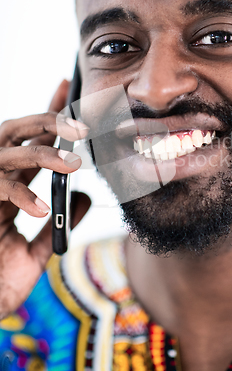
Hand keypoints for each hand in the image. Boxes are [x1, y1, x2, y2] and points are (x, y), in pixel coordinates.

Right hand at [0, 80, 90, 318]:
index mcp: (10, 184)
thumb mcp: (38, 249)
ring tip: (71, 163)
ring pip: (8, 154)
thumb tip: (84, 195)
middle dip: (47, 121)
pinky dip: (20, 196)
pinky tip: (40, 208)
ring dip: (41, 154)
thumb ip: (60, 220)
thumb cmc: (0, 280)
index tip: (68, 90)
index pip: (31, 142)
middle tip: (81, 125)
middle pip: (16, 132)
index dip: (50, 117)